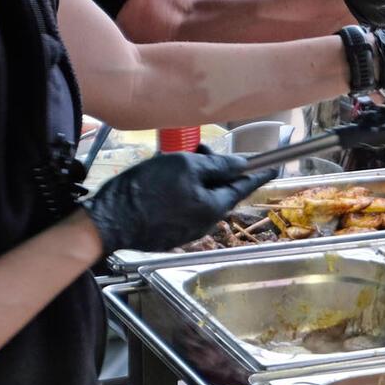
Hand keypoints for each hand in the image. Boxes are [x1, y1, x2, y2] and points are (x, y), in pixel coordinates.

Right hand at [79, 151, 275, 252]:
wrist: (109, 220)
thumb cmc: (147, 188)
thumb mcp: (184, 165)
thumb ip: (216, 166)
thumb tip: (240, 166)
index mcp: (213, 207)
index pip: (243, 186)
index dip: (258, 174)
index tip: (275, 168)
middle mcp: (205, 223)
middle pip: (218, 190)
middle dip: (212, 169)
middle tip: (195, 151)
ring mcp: (186, 231)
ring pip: (199, 197)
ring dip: (193, 179)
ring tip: (171, 163)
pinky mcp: (168, 233)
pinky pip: (182, 207)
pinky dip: (179, 191)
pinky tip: (160, 181)